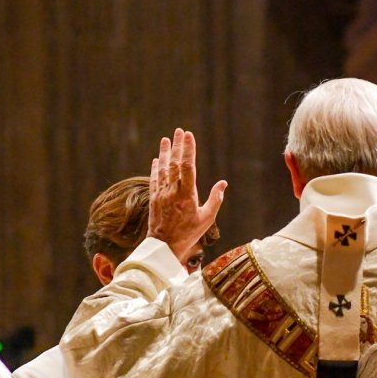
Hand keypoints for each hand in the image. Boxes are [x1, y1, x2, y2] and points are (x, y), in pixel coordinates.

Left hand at [147, 128, 227, 262]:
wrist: (164, 246)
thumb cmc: (189, 234)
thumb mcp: (207, 219)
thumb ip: (215, 200)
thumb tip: (223, 183)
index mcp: (187, 195)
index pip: (187, 166)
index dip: (188, 149)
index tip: (189, 135)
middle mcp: (172, 191)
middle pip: (174, 163)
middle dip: (177, 145)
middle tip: (179, 131)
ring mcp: (161, 194)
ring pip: (163, 169)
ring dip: (164, 153)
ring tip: (166, 139)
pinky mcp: (153, 199)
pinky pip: (154, 179)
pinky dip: (155, 168)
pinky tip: (156, 159)